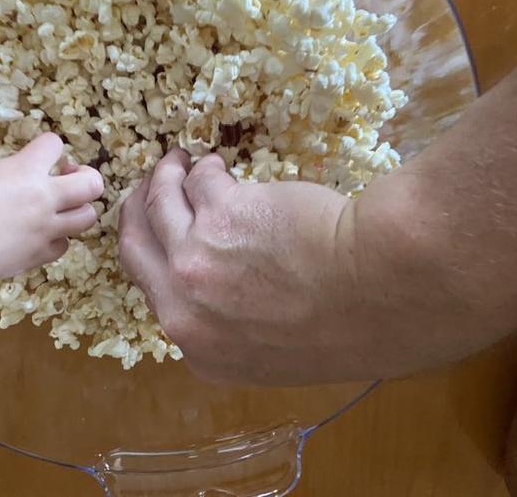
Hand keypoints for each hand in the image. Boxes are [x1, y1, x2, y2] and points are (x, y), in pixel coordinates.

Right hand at [0, 133, 103, 296]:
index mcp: (22, 171)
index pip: (55, 145)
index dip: (48, 146)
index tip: (38, 154)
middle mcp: (41, 200)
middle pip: (92, 184)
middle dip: (85, 177)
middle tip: (65, 180)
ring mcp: (41, 232)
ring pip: (87, 219)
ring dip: (76, 210)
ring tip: (57, 209)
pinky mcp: (33, 259)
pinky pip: (62, 247)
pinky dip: (55, 239)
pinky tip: (38, 236)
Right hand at [119, 148, 366, 384]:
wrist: (379, 292)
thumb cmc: (348, 327)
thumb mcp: (276, 353)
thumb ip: (236, 327)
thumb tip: (232, 294)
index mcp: (201, 348)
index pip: (155, 296)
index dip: (155, 258)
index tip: (160, 239)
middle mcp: (185, 306)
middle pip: (136, 248)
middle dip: (137, 212)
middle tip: (146, 192)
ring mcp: (194, 257)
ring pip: (159, 204)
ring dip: (164, 178)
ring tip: (178, 162)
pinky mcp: (219, 211)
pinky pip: (200, 181)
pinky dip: (205, 169)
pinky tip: (217, 165)